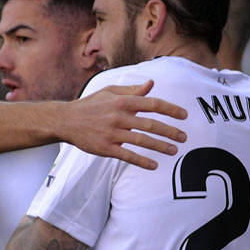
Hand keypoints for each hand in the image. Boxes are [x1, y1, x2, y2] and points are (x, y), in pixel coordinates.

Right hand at [63, 81, 187, 169]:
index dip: (171, 109)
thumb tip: (151, 84)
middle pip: (151, 125)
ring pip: (142, 141)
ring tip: (174, 151)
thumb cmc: (90, 105)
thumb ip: (131, 90)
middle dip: (170, 131)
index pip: (152, 104)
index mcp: (122, 101)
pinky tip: (154, 165)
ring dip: (160, 147)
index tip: (184, 116)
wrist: (65, 120)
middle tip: (184, 137)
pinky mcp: (105, 148)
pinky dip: (142, 161)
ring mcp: (112, 133)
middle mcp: (119, 116)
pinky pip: (127, 155)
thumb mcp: (109, 92)